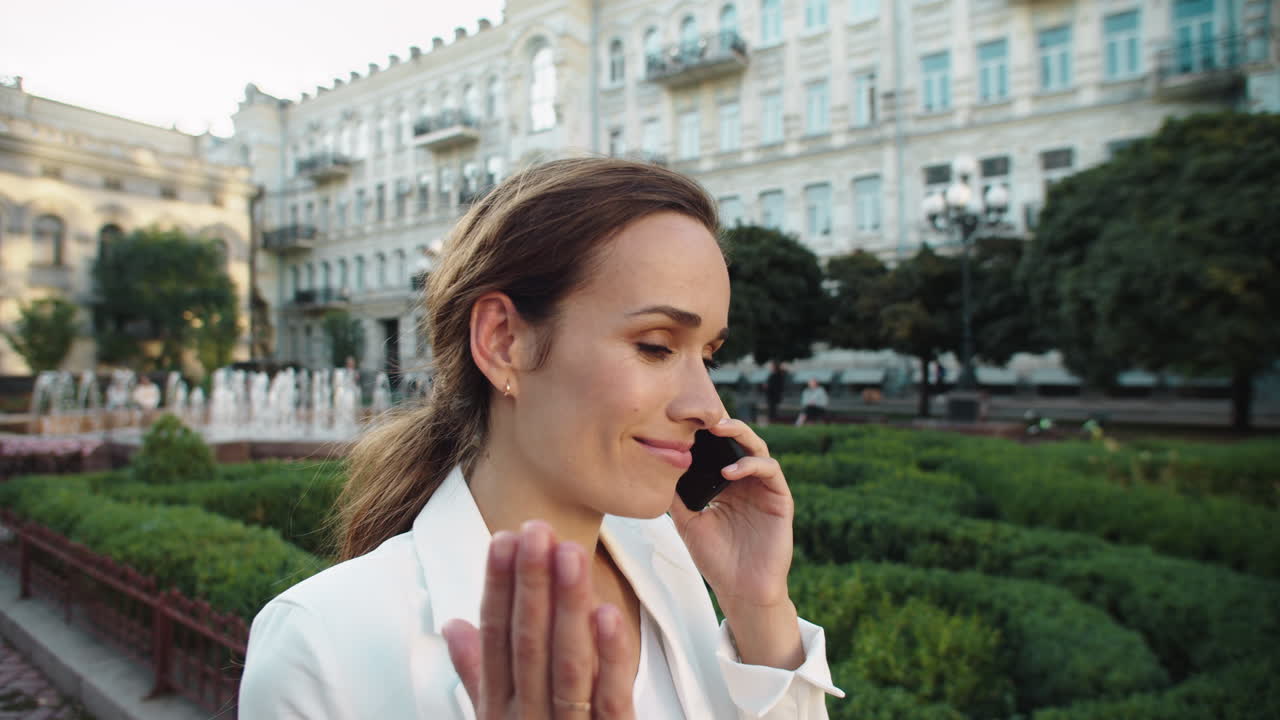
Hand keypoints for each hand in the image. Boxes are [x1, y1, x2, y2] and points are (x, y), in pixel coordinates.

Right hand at [443, 521, 636, 719]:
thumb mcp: (498, 716)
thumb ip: (478, 672)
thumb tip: (453, 624)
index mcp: (500, 706)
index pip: (496, 637)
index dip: (498, 587)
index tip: (504, 539)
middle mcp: (528, 716)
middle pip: (528, 643)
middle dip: (530, 582)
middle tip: (535, 530)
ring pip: (568, 662)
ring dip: (567, 603)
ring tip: (570, 552)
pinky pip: (610, 698)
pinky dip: (610, 655)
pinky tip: (608, 613)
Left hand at [667, 419, 802, 667]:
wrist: (740, 590)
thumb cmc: (715, 558)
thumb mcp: (687, 521)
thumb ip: (676, 495)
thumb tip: (654, 466)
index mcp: (725, 482)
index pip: (717, 448)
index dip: (704, 432)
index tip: (683, 417)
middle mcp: (746, 480)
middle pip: (738, 440)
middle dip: (722, 423)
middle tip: (703, 414)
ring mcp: (764, 488)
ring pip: (756, 447)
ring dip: (739, 434)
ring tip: (717, 429)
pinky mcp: (780, 499)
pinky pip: (770, 471)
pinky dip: (751, 465)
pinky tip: (730, 471)